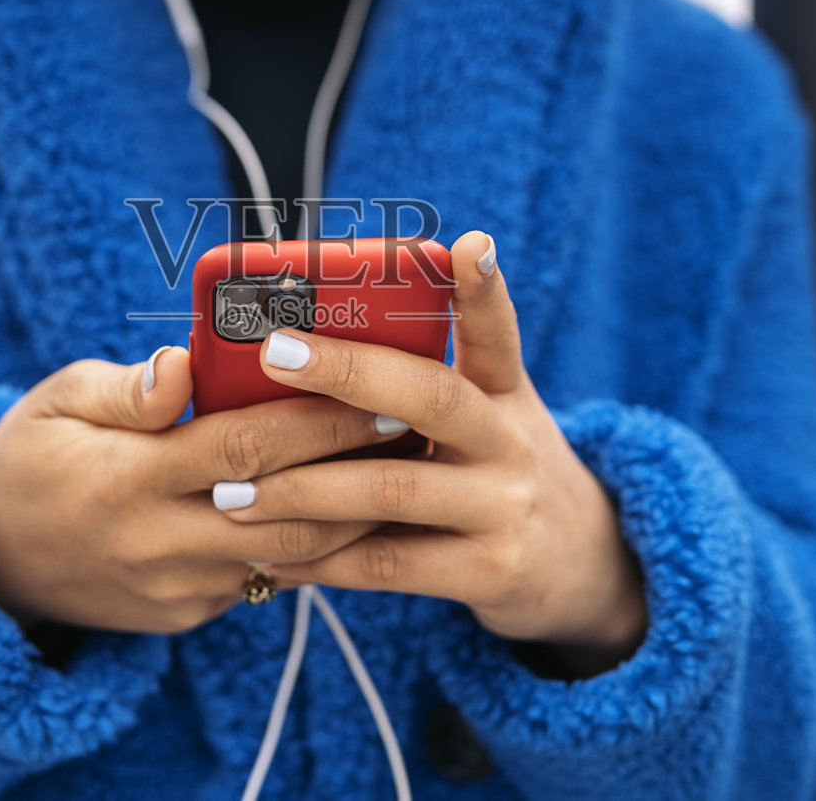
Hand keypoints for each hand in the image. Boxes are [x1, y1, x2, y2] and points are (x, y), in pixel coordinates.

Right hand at [0, 348, 408, 634]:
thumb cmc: (34, 453)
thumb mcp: (60, 401)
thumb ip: (128, 390)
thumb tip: (185, 366)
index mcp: (127, 478)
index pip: (244, 447)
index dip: (318, 421)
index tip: (378, 388)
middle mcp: (158, 542)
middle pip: (286, 511)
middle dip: (360, 470)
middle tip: (417, 426)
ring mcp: (176, 589)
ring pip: (290, 559)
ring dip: (354, 516)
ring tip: (404, 466)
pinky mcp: (187, 614)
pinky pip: (266, 581)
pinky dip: (314, 547)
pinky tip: (353, 507)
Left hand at [216, 232, 647, 658]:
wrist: (584, 566)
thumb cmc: (497, 470)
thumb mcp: (490, 414)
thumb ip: (423, 381)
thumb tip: (307, 340)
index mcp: (505, 392)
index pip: (497, 331)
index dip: (484, 289)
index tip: (470, 244)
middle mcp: (511, 441)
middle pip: (432, 395)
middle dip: (347, 370)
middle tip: (272, 352)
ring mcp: (504, 507)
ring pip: (392, 487)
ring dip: (302, 488)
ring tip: (231, 491)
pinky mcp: (490, 571)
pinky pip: (389, 564)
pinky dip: (321, 562)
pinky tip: (268, 558)